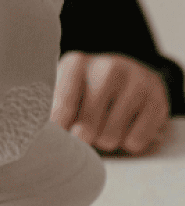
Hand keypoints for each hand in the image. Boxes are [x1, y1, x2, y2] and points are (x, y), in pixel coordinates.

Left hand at [50, 51, 169, 155]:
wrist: (132, 77)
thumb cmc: (89, 90)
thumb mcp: (67, 89)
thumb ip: (54, 109)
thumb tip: (47, 136)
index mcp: (77, 63)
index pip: (62, 105)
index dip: (59, 130)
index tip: (58, 141)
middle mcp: (108, 67)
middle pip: (86, 128)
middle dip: (84, 138)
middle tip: (85, 132)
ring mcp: (136, 82)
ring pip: (111, 137)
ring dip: (106, 141)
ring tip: (106, 126)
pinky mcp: (157, 100)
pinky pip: (135, 141)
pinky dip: (129, 142)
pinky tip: (127, 127)